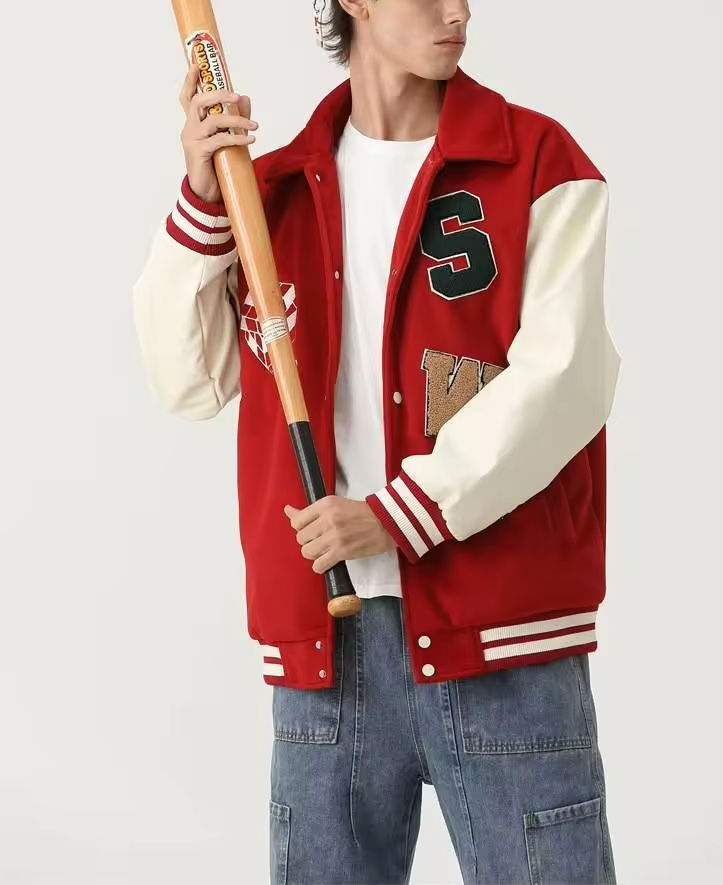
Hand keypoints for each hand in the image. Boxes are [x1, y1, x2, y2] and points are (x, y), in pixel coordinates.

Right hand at [178, 60, 258, 203]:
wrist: (206, 193)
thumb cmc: (215, 166)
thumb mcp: (227, 139)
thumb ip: (235, 118)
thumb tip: (246, 97)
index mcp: (193, 123)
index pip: (187, 97)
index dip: (190, 81)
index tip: (197, 65)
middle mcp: (189, 129)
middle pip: (198, 102)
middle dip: (218, 95)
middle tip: (237, 96)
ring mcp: (192, 140)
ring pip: (212, 121)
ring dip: (236, 120)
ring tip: (254, 126)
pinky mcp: (199, 153)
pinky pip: (220, 140)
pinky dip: (237, 138)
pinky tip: (251, 139)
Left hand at [284, 496, 396, 573]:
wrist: (387, 523)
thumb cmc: (362, 513)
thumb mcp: (335, 504)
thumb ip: (310, 511)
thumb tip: (287, 510)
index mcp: (325, 505)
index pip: (297, 521)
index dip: (302, 528)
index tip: (311, 530)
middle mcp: (327, 519)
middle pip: (301, 538)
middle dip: (309, 541)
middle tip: (321, 540)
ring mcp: (334, 536)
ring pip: (307, 552)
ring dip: (315, 554)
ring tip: (325, 550)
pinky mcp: (342, 551)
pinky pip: (318, 565)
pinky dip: (322, 565)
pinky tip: (329, 560)